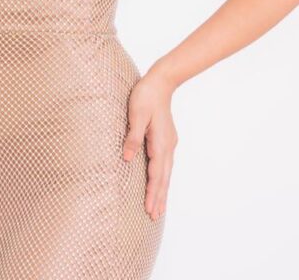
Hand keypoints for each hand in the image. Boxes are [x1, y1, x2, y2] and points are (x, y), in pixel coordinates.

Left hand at [122, 70, 177, 220]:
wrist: (160, 82)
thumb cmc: (145, 96)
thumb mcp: (136, 114)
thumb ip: (133, 137)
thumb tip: (128, 159)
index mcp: (160, 143)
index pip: (156, 174)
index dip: (153, 193)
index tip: (150, 210)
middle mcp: (167, 146)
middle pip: (164, 177)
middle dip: (160, 198)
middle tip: (155, 217)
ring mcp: (169, 143)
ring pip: (166, 172)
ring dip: (163, 190)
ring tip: (160, 207)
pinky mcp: (167, 139)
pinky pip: (166, 164)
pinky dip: (164, 177)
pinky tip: (161, 182)